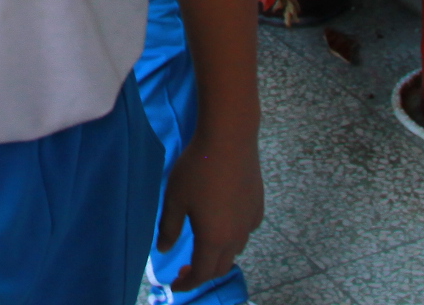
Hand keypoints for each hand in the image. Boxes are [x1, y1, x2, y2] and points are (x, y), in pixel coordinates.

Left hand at [157, 131, 262, 287]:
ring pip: (235, 250)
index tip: (175, 285)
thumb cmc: (197, 169)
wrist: (230, 139)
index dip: (187, 283)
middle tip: (184, 269)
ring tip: (202, 246)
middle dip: (202, 274)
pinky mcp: (258, 206)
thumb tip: (165, 250)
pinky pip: (245, 232)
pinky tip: (223, 224)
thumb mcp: (175, 199)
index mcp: (213, 239)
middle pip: (220, 267)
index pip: (201, 273)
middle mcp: (236, 236)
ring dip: (218, 256)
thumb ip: (169, 228)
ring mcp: (250, 222)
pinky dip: (232, 238)